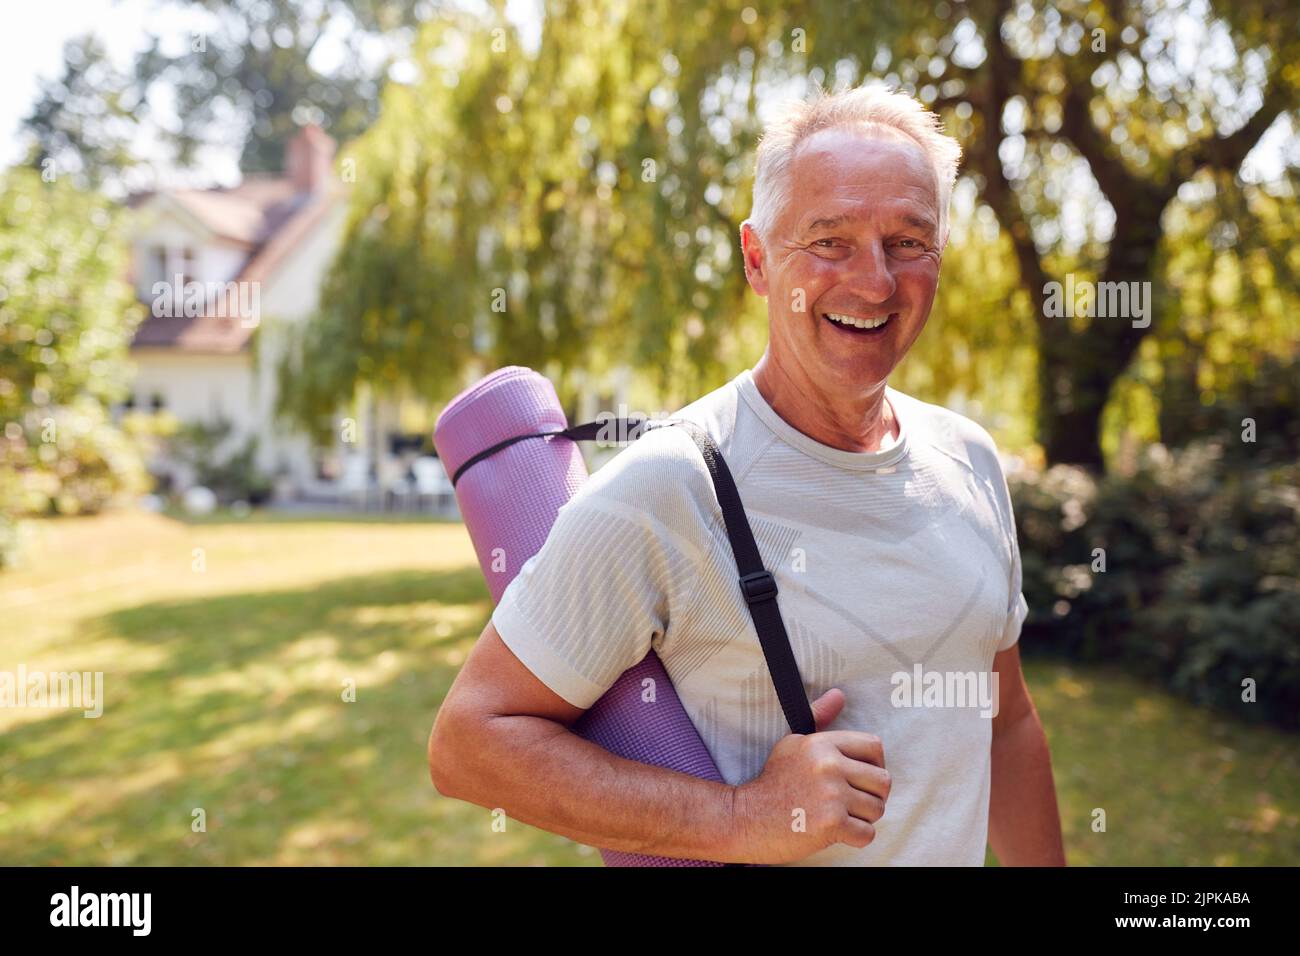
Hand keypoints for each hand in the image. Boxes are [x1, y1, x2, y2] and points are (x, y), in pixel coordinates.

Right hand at [729, 688, 889, 864]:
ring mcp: (831, 796)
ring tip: (842, 815)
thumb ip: (818, 718)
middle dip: (873, 795)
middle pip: (883, 781)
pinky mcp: (831, 824)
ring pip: (877, 809)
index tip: (862, 776)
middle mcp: (829, 766)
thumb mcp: (792, 743)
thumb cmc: (773, 782)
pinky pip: (867, 834)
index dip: (875, 764)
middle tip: (854, 801)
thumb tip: (839, 694)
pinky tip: (838, 831)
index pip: (874, 746)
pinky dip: (856, 837)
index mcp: (822, 744)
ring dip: (864, 818)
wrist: (746, 817)